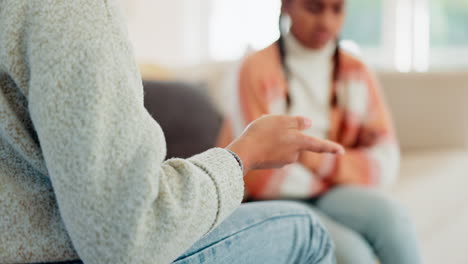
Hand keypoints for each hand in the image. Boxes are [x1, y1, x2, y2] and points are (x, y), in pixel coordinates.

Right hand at [226, 115, 344, 173]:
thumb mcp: (280, 120)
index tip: (342, 151)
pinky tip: (257, 143)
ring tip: (261, 134)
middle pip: (296, 141)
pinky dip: (269, 146)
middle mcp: (294, 154)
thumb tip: (308, 123)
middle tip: (268, 126)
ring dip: (276, 139)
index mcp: (299, 142)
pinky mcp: (273, 164)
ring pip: (284, 146)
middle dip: (286, 134)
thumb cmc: (262, 134)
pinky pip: (275, 152)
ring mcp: (283, 161)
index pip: (319, 145)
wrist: (244, 153)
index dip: (331, 147)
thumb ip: (296, 121)